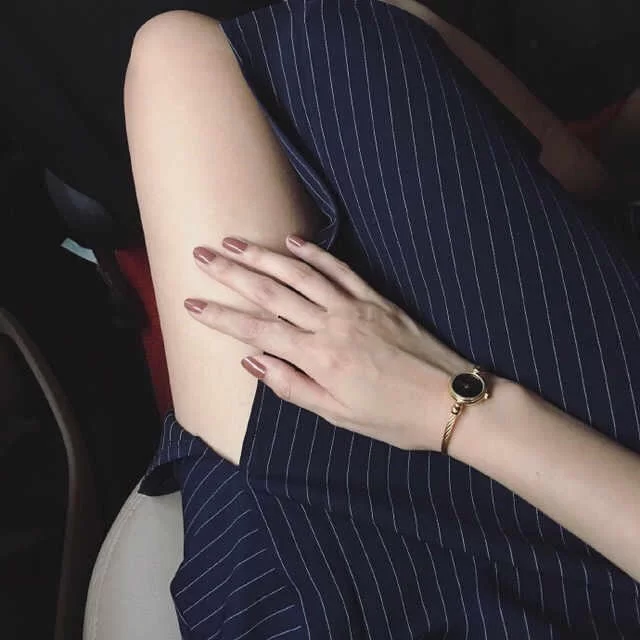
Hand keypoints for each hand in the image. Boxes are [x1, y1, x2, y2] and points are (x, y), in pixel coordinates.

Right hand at [184, 235, 471, 450]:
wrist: (448, 401)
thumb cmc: (392, 417)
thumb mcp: (337, 415)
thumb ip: (293, 387)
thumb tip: (252, 363)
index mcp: (318, 358)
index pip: (257, 331)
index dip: (221, 317)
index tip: (191, 304)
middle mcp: (331, 325)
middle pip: (272, 292)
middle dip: (232, 273)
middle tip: (202, 254)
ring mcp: (354, 307)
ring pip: (300, 273)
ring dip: (264, 256)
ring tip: (235, 243)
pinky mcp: (375, 298)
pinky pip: (339, 270)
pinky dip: (314, 252)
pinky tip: (291, 241)